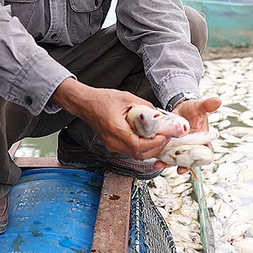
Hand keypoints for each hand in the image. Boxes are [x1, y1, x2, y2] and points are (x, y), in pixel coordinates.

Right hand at [52, 80, 168, 160]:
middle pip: (139, 154)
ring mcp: (112, 145)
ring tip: (160, 137)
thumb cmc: (102, 99)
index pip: (139, 145)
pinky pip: (130, 151)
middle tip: (166, 137)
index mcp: (116, 129)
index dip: (155, 143)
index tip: (165, 136)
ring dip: (150, 149)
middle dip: (156, 148)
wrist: (85, 103)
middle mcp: (113, 141)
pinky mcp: (112, 145)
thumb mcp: (127, 98)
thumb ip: (144, 107)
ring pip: (136, 155)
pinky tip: (148, 138)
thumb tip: (159, 114)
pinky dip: (142, 147)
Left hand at [166, 97, 221, 173]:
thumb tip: (218, 100)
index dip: (203, 160)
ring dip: (168, 165)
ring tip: (160, 165)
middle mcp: (192, 148)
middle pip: (190, 161)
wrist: (179, 109)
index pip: (207, 154)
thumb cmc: (193, 109)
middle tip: (179, 170)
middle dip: (184, 166)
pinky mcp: (170, 147)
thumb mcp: (199, 106)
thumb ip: (208, 105)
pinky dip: (160, 159)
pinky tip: (155, 160)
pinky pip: (166, 156)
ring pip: (176, 160)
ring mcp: (181, 149)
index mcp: (204, 141)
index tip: (198, 163)